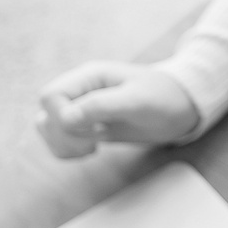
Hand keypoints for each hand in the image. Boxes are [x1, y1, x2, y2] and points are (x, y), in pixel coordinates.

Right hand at [36, 62, 200, 157]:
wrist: (182, 107)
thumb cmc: (164, 98)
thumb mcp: (137, 101)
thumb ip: (102, 106)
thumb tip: (65, 118)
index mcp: (89, 76)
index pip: (50, 96)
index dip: (62, 118)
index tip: (93, 130)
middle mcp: (81, 90)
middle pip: (46, 114)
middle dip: (64, 135)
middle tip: (95, 141)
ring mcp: (82, 108)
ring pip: (47, 127)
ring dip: (63, 144)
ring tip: (92, 147)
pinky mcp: (86, 125)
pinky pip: (59, 139)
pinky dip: (67, 151)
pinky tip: (91, 151)